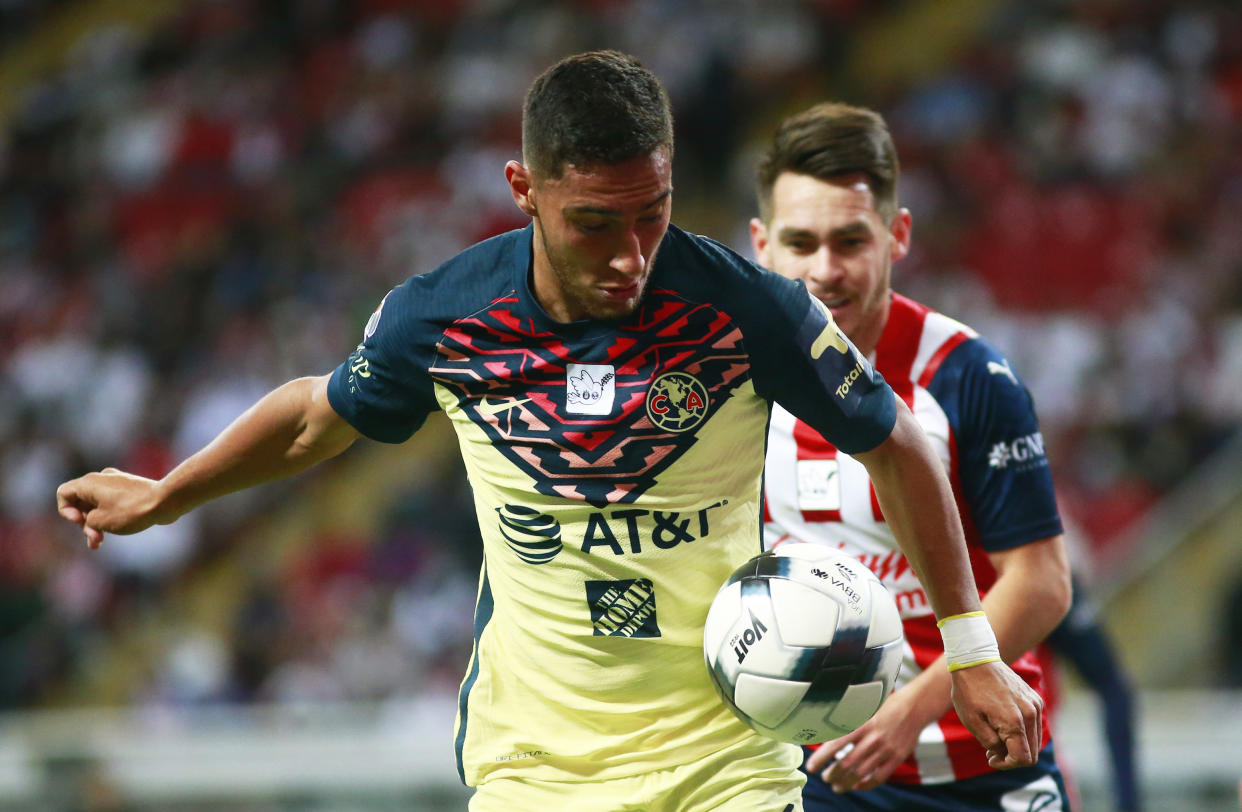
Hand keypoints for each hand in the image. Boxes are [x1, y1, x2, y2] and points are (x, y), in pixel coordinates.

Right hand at [56, 468, 165, 548]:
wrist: (165, 501)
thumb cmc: (130, 510)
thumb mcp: (100, 521)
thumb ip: (86, 521)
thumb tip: (93, 520)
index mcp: (89, 482)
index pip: (64, 493)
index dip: (66, 510)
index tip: (79, 522)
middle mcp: (101, 478)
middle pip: (81, 501)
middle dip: (83, 522)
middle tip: (94, 538)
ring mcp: (116, 482)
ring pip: (97, 504)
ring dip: (95, 523)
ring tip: (99, 543)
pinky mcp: (129, 489)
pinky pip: (111, 502)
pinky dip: (108, 516)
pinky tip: (111, 533)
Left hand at [805, 689, 924, 792]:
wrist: (914, 707)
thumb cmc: (885, 705)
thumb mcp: (864, 706)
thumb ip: (848, 719)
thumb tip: (825, 728)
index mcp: (862, 724)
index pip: (836, 744)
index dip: (821, 757)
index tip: (811, 766)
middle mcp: (873, 739)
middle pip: (847, 763)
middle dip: (832, 774)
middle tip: (825, 777)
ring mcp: (885, 751)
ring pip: (861, 773)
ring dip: (845, 783)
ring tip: (836, 786)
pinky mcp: (896, 759)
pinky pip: (879, 778)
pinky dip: (865, 785)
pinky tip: (856, 785)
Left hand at [950, 661, 1042, 768]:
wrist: (975, 660)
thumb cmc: (969, 691)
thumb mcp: (972, 722)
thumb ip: (991, 743)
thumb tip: (1004, 753)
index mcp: (1015, 722)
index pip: (1023, 759)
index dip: (1006, 764)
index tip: (990, 757)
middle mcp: (1030, 714)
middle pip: (1032, 752)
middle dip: (1012, 756)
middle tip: (991, 751)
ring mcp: (1035, 705)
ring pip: (1034, 739)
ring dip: (1018, 745)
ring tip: (995, 738)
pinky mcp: (1034, 698)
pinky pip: (1034, 724)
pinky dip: (1022, 731)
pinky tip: (1003, 725)